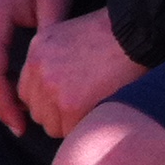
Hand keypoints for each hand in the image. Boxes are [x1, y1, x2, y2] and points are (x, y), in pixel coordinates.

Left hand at [16, 6, 145, 138]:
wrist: (137, 33)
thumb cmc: (113, 34)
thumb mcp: (70, 36)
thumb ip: (52, 61)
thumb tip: (48, 92)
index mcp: (38, 50)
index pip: (28, 90)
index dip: (48, 97)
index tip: (69, 95)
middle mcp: (39, 69)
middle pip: (36, 109)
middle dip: (56, 112)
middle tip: (85, 101)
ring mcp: (51, 88)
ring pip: (50, 125)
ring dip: (68, 122)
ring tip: (93, 104)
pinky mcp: (69, 106)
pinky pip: (67, 132)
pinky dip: (82, 126)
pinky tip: (98, 109)